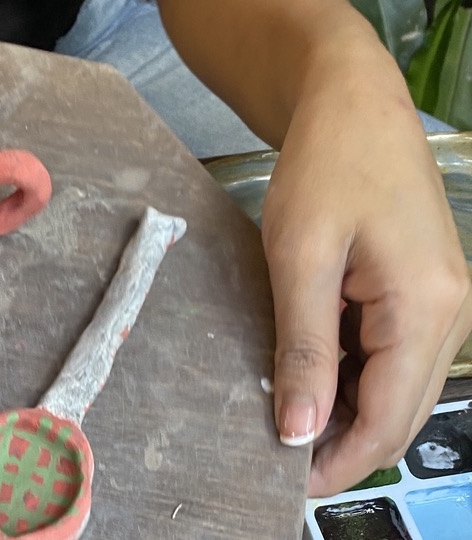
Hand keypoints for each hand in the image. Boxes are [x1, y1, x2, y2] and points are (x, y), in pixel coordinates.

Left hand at [264, 44, 471, 496]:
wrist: (353, 104)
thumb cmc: (325, 166)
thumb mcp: (299, 258)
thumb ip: (303, 348)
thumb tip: (299, 430)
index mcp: (425, 309)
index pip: (387, 421)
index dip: (337, 461)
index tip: (287, 482)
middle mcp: (451, 314)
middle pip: (400, 415)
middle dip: (342, 443)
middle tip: (279, 455)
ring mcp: (444, 303)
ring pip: (399, 390)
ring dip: (348, 412)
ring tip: (287, 417)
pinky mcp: (425, 292)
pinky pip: (394, 357)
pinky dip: (355, 378)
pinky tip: (311, 375)